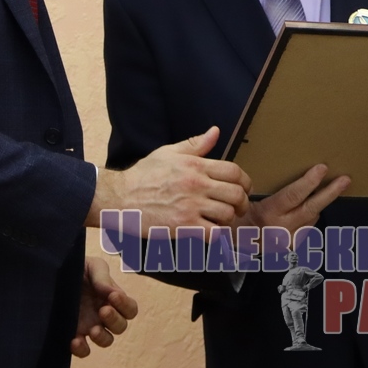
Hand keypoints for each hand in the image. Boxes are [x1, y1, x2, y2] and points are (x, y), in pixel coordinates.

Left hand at [70, 256, 138, 357]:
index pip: (129, 309)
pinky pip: (84, 350)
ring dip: (103, 338)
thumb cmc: (77, 268)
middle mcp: (103, 314)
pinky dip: (82, 349)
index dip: (125, 305)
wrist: (52, 272)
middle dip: (115, 320)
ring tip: (94, 330)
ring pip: (106, 340)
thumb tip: (113, 293)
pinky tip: (75, 341)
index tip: (113, 296)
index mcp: (112, 298)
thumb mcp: (92, 266)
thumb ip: (103, 277)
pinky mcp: (74, 334)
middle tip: (103, 310)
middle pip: (120, 327)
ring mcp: (90, 326)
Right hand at [88, 127, 252, 238]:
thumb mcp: (168, 153)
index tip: (244, 189)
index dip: (246, 182)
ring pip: (228, 215)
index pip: (234, 171)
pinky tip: (212, 232)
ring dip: (229, 220)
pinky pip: (214, 233)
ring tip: (222, 220)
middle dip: (242, 203)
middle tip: (238, 209)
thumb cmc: (143, 175)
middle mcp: (196, 184)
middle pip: (236, 194)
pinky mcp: (184, 225)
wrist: (121, 198)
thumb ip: (195, 144)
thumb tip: (215, 132)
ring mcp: (191, 206)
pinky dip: (218, 235)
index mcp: (195, 165)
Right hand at [235, 164, 348, 235]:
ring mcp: (288, 241)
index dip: (310, 181)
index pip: (293, 195)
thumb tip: (284, 175)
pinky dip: (310, 217)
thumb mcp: (244, 200)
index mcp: (268, 213)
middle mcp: (281, 229)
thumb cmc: (237, 217)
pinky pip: (307, 228)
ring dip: (320, 204)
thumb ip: (259, 189)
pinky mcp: (292, 248)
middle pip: (311, 208)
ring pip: (312, 219)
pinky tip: (309, 209)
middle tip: (345, 180)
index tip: (322, 168)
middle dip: (330, 193)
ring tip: (332, 188)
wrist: (233, 245)